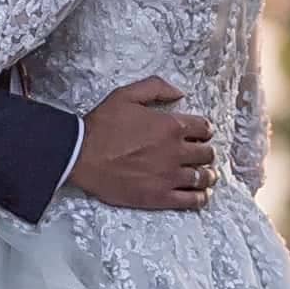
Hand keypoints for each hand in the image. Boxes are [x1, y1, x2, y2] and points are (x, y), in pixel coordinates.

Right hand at [72, 76, 216, 211]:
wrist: (81, 156)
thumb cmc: (102, 125)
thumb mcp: (127, 94)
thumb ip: (156, 88)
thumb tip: (180, 93)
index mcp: (171, 126)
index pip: (204, 128)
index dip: (205, 130)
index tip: (201, 133)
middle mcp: (176, 151)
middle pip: (207, 153)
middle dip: (206, 152)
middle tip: (202, 154)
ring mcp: (169, 176)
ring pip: (203, 177)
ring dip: (208, 174)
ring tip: (206, 175)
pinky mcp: (160, 197)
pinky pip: (191, 200)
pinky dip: (201, 197)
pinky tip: (201, 195)